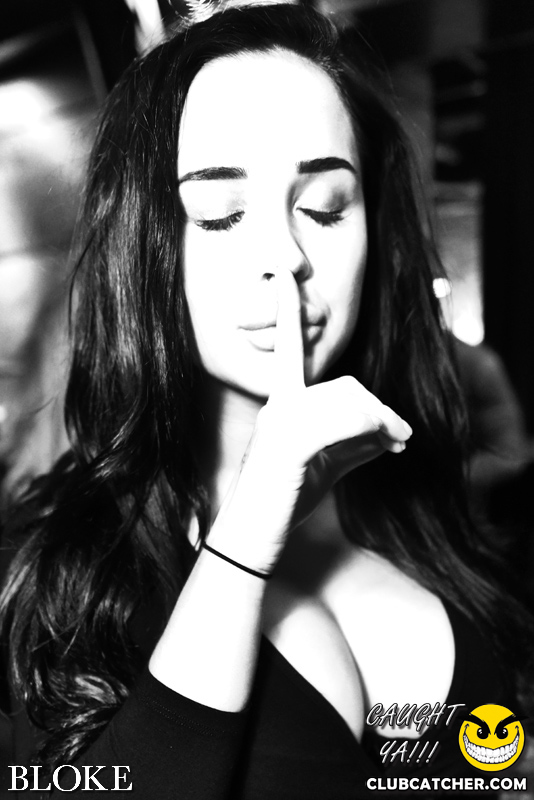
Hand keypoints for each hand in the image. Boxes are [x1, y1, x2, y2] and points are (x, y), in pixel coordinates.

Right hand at [208, 268, 410, 572]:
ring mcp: (280, 422)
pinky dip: (374, 430)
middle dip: (380, 408)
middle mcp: (278, 405)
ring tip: (398, 443)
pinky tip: (389, 445)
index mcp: (282, 404)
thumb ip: (357, 444)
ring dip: (384, 421)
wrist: (253, 536)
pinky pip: (342, 422)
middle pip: (345, 386)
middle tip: (401, 434)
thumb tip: (392, 431)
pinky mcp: (288, 443)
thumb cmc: (287, 500)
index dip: (286, 311)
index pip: (288, 350)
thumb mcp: (328, 466)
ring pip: (349, 402)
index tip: (281, 274)